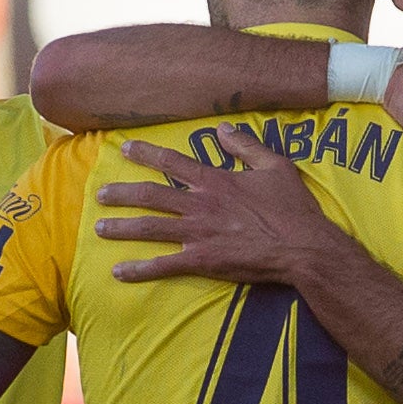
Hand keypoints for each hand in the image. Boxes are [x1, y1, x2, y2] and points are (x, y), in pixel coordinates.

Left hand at [94, 126, 342, 286]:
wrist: (303, 246)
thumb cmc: (293, 208)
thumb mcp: (275, 166)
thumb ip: (246, 146)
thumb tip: (223, 130)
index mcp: (216, 181)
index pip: (172, 162)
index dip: (147, 154)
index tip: (125, 148)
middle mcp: (201, 204)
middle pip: (151, 196)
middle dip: (123, 194)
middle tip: (100, 194)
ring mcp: (199, 233)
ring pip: (150, 228)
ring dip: (122, 228)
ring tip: (99, 229)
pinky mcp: (202, 260)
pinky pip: (164, 265)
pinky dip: (140, 270)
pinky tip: (118, 272)